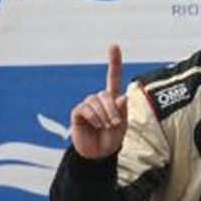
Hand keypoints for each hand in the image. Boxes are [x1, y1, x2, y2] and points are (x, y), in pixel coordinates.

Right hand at [69, 44, 127, 159]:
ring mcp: (88, 105)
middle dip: (113, 110)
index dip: (114, 61)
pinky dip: (94, 117)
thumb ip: (122, 112)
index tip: (113, 45)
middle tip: (115, 124)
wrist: (98, 154)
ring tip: (105, 127)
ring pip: (96, 101)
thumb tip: (122, 97)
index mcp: (113, 99)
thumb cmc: (112, 139)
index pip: (113, 77)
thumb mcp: (122, 126)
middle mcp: (100, 99)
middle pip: (106, 94)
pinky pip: (85, 109)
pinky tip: (96, 125)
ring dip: (104, 116)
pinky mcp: (78, 113)